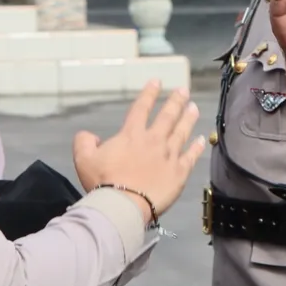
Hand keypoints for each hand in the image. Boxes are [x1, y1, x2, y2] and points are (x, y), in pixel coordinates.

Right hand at [72, 80, 203, 220]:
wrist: (124, 205)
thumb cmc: (103, 182)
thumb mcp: (83, 159)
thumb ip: (84, 142)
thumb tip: (89, 135)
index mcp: (131, 135)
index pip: (141, 108)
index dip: (149, 93)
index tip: (157, 81)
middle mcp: (153, 141)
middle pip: (167, 116)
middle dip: (176, 101)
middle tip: (184, 90)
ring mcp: (169, 156)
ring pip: (182, 132)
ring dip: (188, 118)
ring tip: (194, 107)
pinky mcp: (179, 173)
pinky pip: (190, 157)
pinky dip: (196, 147)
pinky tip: (201, 140)